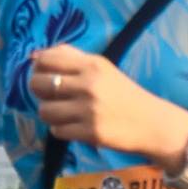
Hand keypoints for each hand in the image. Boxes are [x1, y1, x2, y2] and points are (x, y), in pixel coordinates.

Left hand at [30, 44, 187, 165]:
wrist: (152, 123)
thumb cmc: (124, 93)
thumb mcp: (103, 68)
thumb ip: (72, 57)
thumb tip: (34, 55)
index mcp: (92, 65)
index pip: (46, 59)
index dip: (38, 68)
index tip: (45, 75)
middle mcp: (89, 85)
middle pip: (38, 84)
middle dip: (40, 92)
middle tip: (53, 97)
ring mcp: (89, 110)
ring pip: (44, 111)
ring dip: (50, 114)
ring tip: (65, 114)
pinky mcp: (90, 133)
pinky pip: (56, 131)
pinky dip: (61, 130)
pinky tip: (75, 127)